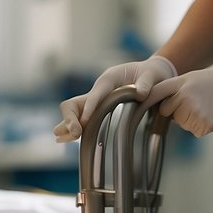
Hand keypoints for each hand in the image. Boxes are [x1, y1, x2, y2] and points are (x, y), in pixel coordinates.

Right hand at [54, 55, 176, 142]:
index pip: (95, 94)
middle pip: (75, 103)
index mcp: (109, 79)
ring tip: (60, 139)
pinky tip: (64, 138)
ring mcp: (96, 99)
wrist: (151, 73)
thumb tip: (140, 93)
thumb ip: (145, 83)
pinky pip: (81, 118)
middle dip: (70, 118)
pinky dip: (73, 127)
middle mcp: (98, 89)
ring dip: (67, 124)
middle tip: (75, 134)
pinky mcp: (99, 108)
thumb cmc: (151, 73)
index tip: (83, 123)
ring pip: (74, 112)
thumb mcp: (152, 75)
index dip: (89, 108)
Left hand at [143, 62, 212, 136]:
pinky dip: (200, 126)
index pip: (155, 93)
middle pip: (166, 111)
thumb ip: (175, 89)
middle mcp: (184, 97)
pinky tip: (212, 115)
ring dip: (189, 119)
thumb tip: (159, 105)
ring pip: (180, 123)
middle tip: (196, 101)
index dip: (143, 101)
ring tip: (206, 106)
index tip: (133, 108)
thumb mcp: (193, 78)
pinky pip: (193, 130)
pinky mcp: (202, 126)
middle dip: (175, 110)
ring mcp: (193, 112)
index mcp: (180, 83)